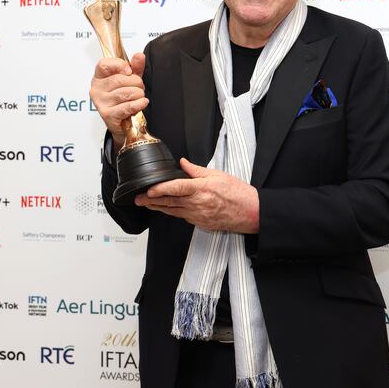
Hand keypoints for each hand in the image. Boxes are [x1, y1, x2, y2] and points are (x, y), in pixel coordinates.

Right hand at [89, 53, 147, 147]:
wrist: (123, 124)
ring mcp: (101, 102)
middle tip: (139, 87)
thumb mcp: (130, 80)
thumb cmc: (124, 100)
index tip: (129, 71)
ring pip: (125, 93)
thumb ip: (135, 68)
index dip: (119, 65)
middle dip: (136, 82)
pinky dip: (138, 104)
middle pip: (119, 79)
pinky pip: (127, 106)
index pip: (104, 64)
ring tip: (140, 97)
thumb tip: (139, 56)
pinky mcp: (108, 115)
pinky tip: (142, 103)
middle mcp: (97, 89)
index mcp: (99, 77)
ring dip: (138, 94)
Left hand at [134, 159, 259, 233]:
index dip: (160, 190)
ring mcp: (198, 215)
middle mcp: (197, 204)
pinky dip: (172, 212)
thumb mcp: (218, 175)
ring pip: (173, 211)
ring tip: (145, 204)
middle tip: (138, 199)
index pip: (176, 188)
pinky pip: (182, 216)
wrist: (250, 213)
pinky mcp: (200, 223)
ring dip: (158, 208)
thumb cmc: (238, 194)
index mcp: (202, 189)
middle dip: (151, 201)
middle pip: (169, 202)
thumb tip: (183, 164)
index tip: (148, 190)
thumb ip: (197, 170)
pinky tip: (165, 209)